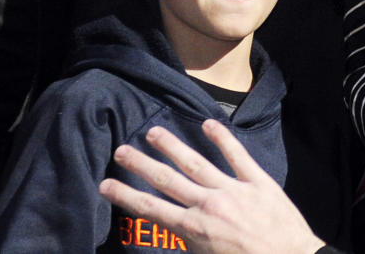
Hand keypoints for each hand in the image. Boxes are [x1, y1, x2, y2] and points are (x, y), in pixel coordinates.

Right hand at [98, 120, 321, 253]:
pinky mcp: (258, 182)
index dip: (126, 195)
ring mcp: (233, 190)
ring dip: (173, 146)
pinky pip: (238, 155)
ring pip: (197, 162)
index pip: (151, 208)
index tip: (106, 183)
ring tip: (155, 131)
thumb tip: (172, 236)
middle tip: (122, 149)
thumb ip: (186, 247)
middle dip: (142, 165)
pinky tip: (208, 123)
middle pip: (168, 180)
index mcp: (193, 229)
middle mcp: (208, 205)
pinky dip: (223, 138)